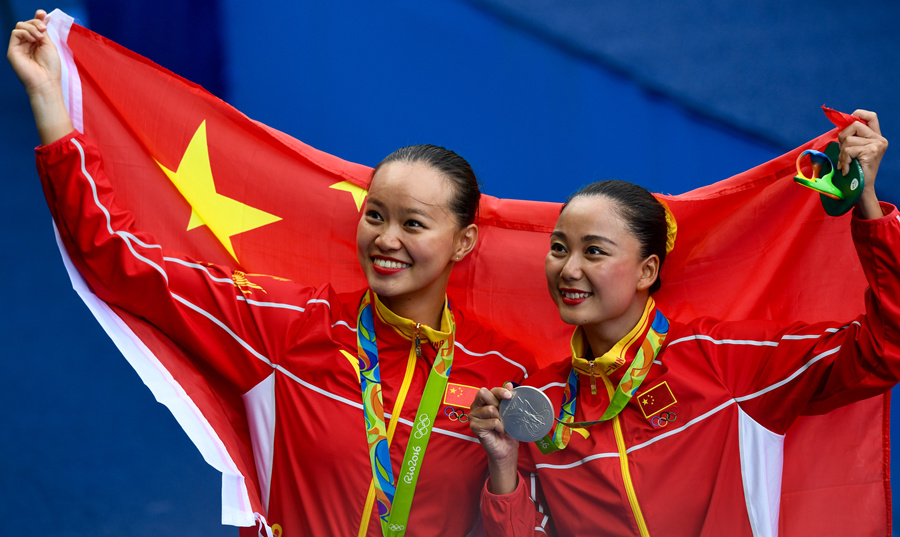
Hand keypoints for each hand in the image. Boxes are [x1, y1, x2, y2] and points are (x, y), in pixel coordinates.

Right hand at [7, 9, 73, 144]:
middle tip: (43, 30)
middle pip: (27, 24)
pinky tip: (33, 40)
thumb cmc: (50, 67)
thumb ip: (44, 31)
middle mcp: (27, 44)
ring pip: (20, 26)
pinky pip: (15, 33)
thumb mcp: (49, 45)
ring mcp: (19, 46)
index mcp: (37, 43)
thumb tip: (43, 16)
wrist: (45, 82)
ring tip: (39, 37)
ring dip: (31, 28)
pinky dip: (25, 33)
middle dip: (35, 23)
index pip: (34, 26)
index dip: (38, 18)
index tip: (43, 14)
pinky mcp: (13, 50)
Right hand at [469, 382, 519, 493]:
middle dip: (496, 401)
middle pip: (482, 393)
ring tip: (502, 425)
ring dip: (500, 418)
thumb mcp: (509, 412)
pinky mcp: (474, 427)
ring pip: (489, 409)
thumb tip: (509, 384)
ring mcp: (473, 416)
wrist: (506, 447)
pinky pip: (491, 422)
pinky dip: (499, 427)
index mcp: (484, 400)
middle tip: (502, 412)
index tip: (510, 396)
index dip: (500, 391)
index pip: (490, 390)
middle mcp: (477, 406)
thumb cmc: (507, 428)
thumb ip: (507, 398)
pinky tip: (499, 431)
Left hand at [837, 110, 887, 218]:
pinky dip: (843, 160)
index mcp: (876, 137)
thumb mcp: (853, 151)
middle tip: (843, 153)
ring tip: (845, 163)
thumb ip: (851, 138)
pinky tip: (847, 169)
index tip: (849, 118)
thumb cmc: (854, 170)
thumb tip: (840, 126)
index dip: (858, 114)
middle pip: (854, 125)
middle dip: (842, 138)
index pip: (871, 116)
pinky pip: (848, 150)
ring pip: (848, 139)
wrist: (861, 189)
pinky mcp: (871, 151)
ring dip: (841, 153)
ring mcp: (877, 145)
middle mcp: (879, 139)